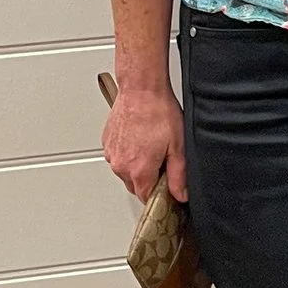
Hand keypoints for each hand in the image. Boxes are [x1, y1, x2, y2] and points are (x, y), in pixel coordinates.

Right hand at [102, 82, 187, 202]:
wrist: (141, 89)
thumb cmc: (158, 112)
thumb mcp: (178, 146)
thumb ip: (179, 175)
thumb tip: (180, 194)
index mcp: (139, 170)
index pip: (146, 198)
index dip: (160, 194)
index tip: (167, 184)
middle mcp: (121, 166)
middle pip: (136, 186)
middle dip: (149, 179)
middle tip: (163, 158)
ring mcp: (112, 155)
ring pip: (126, 172)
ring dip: (138, 166)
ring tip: (151, 144)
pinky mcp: (107, 143)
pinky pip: (119, 157)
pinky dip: (128, 153)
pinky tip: (140, 138)